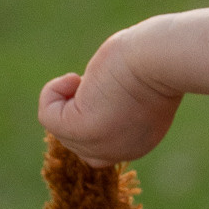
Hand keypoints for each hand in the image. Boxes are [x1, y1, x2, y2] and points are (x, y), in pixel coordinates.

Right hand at [38, 30, 182, 166]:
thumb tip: (88, 97)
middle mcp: (119, 151)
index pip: (100, 145)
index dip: (92, 113)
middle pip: (77, 141)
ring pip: (59, 129)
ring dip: (65, 98)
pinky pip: (47, 117)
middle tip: (100, 81)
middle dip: (77, 106)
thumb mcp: (136, 85)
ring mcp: (99, 145)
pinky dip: (52, 93)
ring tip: (86, 78)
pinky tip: (74, 78)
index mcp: (137, 143)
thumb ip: (116, 100)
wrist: (161, 56)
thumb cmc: (155, 57)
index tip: (106, 86)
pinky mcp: (81, 129)